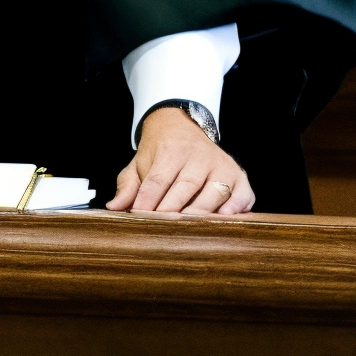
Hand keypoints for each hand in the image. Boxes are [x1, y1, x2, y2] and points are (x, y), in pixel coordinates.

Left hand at [108, 105, 254, 216]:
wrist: (180, 126)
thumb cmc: (159, 152)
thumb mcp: (139, 163)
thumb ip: (128, 186)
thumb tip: (114, 207)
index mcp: (170, 151)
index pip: (158, 180)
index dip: (148, 201)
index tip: (139, 217)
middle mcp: (198, 155)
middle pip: (186, 186)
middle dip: (174, 209)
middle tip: (163, 230)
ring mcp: (221, 164)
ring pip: (214, 191)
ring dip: (203, 212)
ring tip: (190, 230)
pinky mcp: (238, 175)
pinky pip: (242, 192)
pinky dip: (237, 207)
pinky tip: (224, 219)